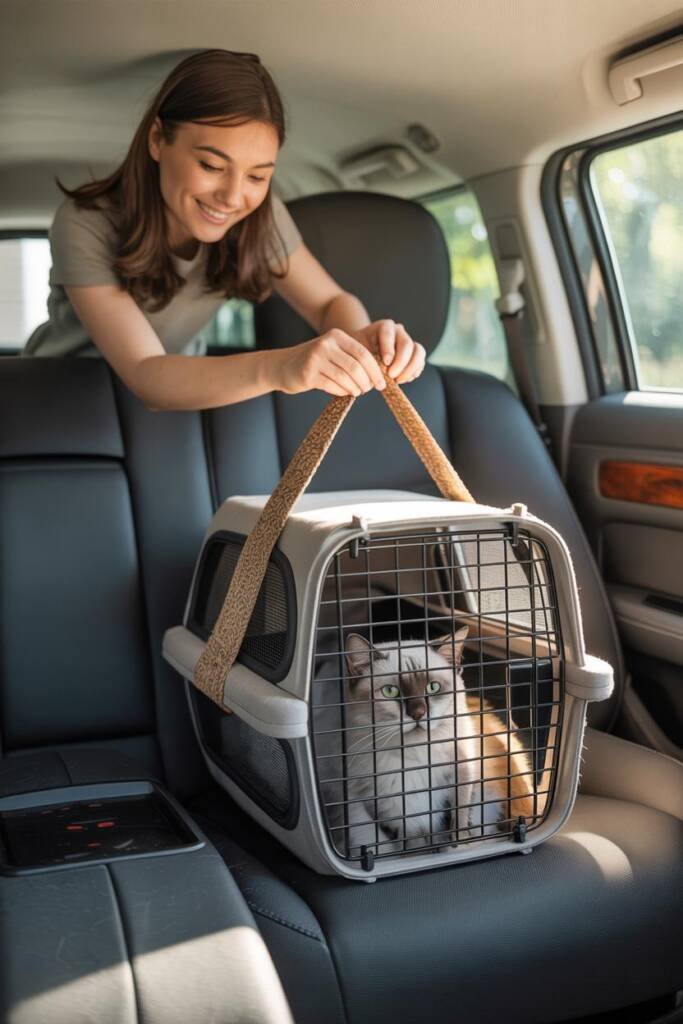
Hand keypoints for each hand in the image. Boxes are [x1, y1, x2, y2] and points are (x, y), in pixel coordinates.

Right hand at [273, 328, 387, 396]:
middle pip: (356, 367)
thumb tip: (376, 375)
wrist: (283, 366)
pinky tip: (344, 392)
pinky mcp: (308, 374)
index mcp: (336, 336)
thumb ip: (352, 358)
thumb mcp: (333, 352)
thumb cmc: (315, 362)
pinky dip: (342, 392)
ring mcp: (316, 359)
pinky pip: (333, 386)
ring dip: (355, 388)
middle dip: (367, 382)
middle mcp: (326, 344)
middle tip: (368, 389)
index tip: (381, 383)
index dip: (375, 371)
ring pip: (346, 378)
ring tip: (357, 391)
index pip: (363, 354)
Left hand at [350, 319, 425, 383]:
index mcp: (384, 326)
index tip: (385, 363)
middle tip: (391, 376)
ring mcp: (409, 341)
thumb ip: (366, 356)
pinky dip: (414, 372)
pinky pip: (421, 361)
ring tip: (399, 380)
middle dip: (400, 362)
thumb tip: (377, 371)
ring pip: (418, 352)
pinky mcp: (415, 354)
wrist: (364, 352)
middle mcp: (399, 331)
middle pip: (406, 344)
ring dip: (410, 368)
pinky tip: (403, 380)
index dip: (388, 349)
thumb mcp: (358, 350)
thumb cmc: (359, 351)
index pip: (389, 334)